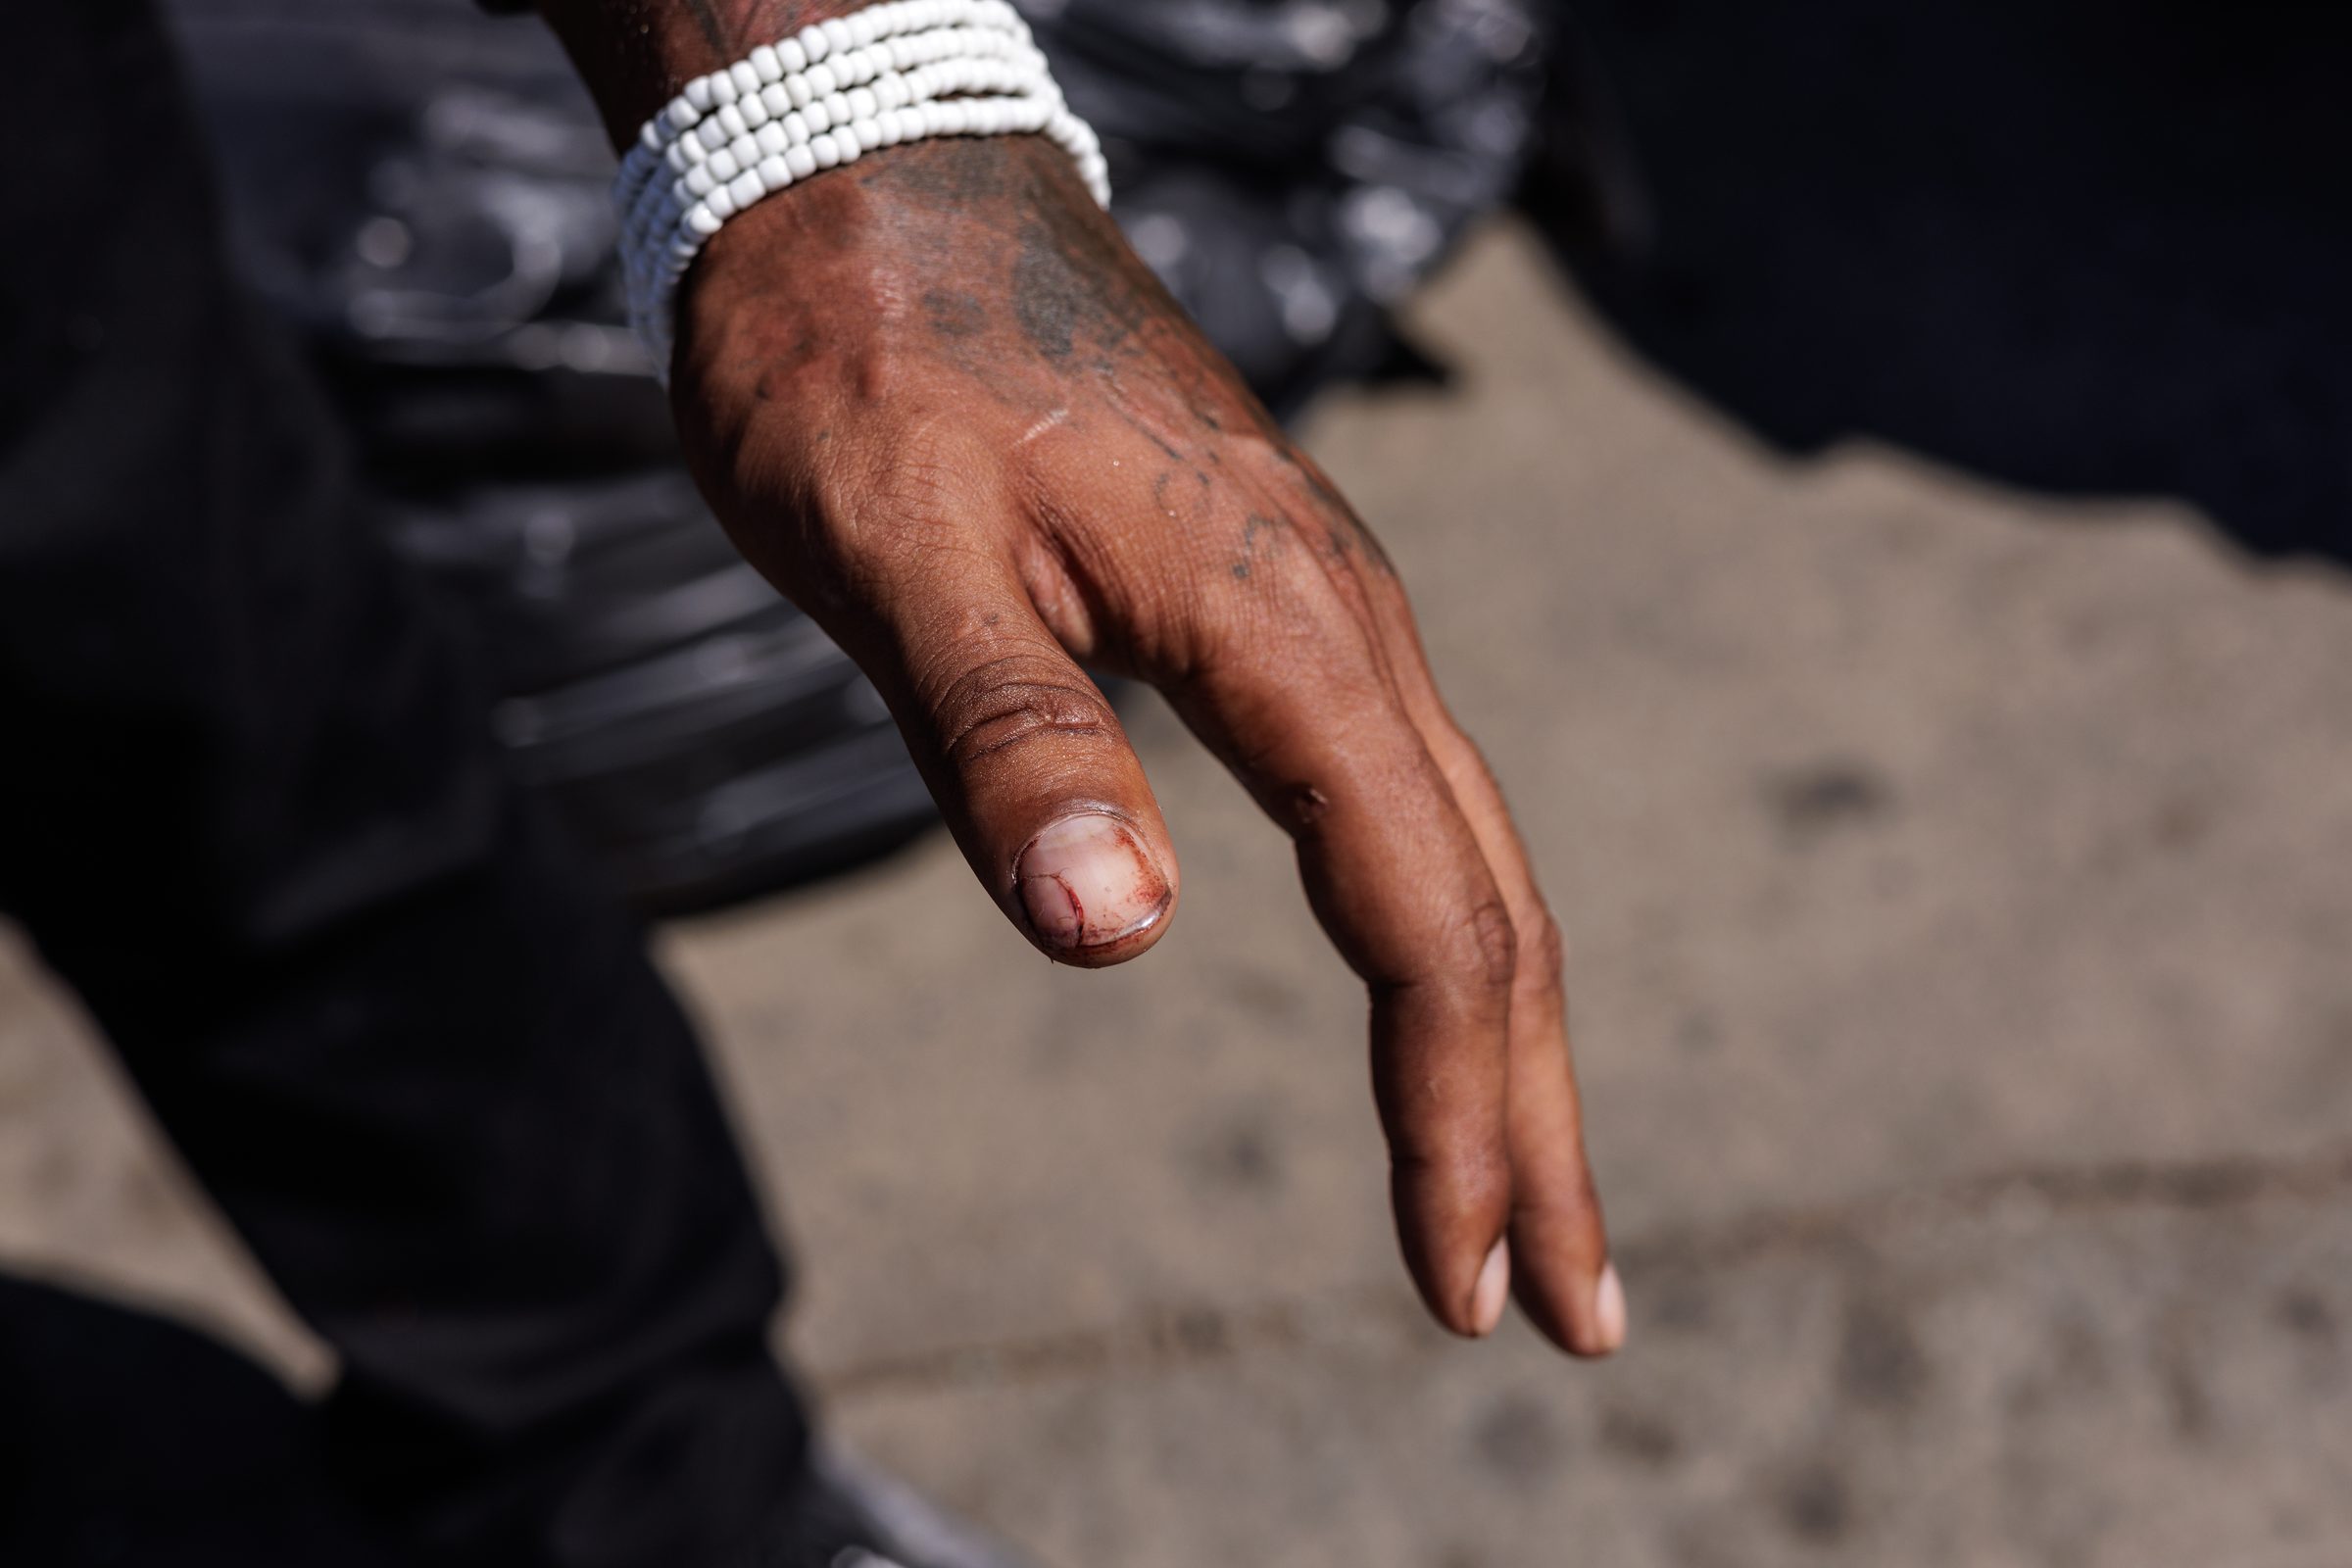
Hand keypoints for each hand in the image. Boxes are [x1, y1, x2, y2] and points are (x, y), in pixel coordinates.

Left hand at [668, 135, 1622, 1355]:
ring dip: (1507, 1037)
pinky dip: (1441, 929)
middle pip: (1494, 904)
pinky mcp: (1278, 600)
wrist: (869, 172)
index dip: (1448, 1114)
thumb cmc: (859, 356)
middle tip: (1569, 1316)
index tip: (1462, 1287)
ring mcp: (1324, 605)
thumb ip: (1007, 734)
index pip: (1420, 915)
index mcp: (1280, 622)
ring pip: (1465, 851)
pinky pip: (1404, 792)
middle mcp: (1344, 619)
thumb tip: (1120, 936)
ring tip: (1526, 1198)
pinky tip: (1432, 988)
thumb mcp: (895, 550)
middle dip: (1530, 1121)